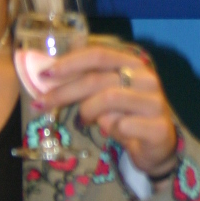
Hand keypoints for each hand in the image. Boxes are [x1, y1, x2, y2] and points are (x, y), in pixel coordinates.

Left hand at [14, 38, 177, 176]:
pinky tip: (112, 132)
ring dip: (88, 111)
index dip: (70, 62)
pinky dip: (110, 129)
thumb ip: (86, 81)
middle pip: (97, 79)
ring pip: (108, 99)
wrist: (157, 145)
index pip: (98, 55)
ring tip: (85, 120)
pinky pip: (122, 125)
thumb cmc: (127, 115)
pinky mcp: (158, 127)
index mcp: (133, 63)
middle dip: (64, 92)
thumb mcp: (106, 93)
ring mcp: (155, 102)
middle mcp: (146, 78)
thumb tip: (49, 74)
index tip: (45, 74)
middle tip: (41, 104)